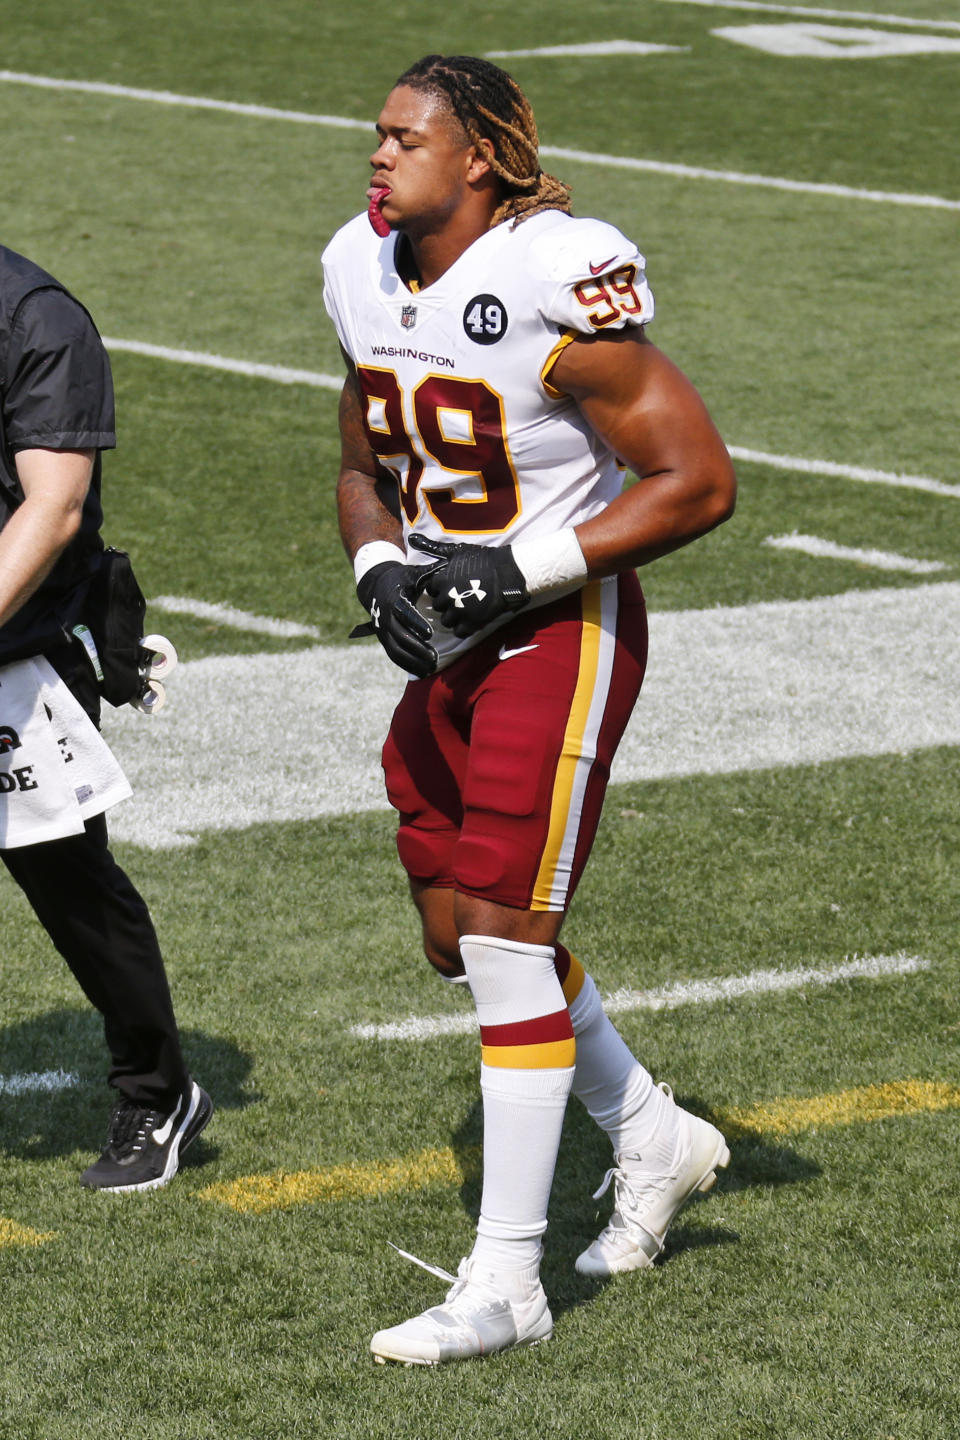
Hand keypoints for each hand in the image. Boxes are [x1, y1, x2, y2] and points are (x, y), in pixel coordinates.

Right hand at [352, 561, 438, 677]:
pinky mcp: (384, 639)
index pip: (404, 613)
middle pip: (399, 636)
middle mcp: (385, 616)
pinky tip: (423, 672)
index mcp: (394, 598)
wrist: (376, 586)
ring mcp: (383, 630)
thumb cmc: (402, 578)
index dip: (416, 623)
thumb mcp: (413, 573)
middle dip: (417, 648)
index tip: (430, 633)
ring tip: (431, 667)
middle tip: (435, 657)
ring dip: (413, 660)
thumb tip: (449, 567)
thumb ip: (430, 574)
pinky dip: (408, 665)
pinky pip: (394, 656)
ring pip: (396, 650)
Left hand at [409, 535, 528, 637]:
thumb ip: (432, 547)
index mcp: (442, 580)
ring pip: (446, 621)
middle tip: (459, 597)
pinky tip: (470, 618)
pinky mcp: (473, 623)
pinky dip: (463, 627)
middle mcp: (448, 597)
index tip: (451, 585)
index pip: (430, 589)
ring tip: (464, 609)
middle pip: (438, 606)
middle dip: (446, 602)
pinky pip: (459, 632)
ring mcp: (460, 612)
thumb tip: (411, 538)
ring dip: (453, 616)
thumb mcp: (457, 550)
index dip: (440, 587)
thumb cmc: (483, 560)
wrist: (509, 573)